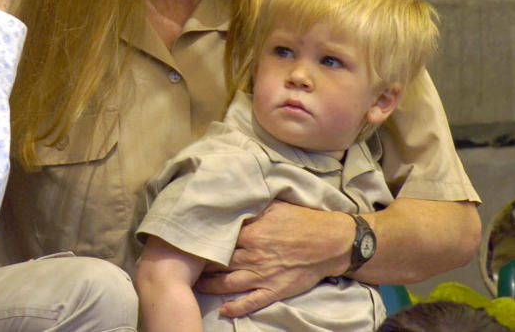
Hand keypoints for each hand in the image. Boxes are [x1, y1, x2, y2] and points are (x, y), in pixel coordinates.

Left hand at [195, 202, 351, 316]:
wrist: (330, 242)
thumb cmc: (302, 221)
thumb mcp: (273, 207)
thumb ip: (250, 209)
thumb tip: (230, 204)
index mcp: (251, 234)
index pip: (218, 240)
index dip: (202, 242)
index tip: (187, 243)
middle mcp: (253, 256)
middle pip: (218, 263)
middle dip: (200, 265)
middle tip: (184, 266)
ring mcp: (263, 276)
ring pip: (228, 283)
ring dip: (210, 286)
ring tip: (195, 285)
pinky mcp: (274, 290)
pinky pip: (251, 302)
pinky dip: (236, 308)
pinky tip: (223, 310)